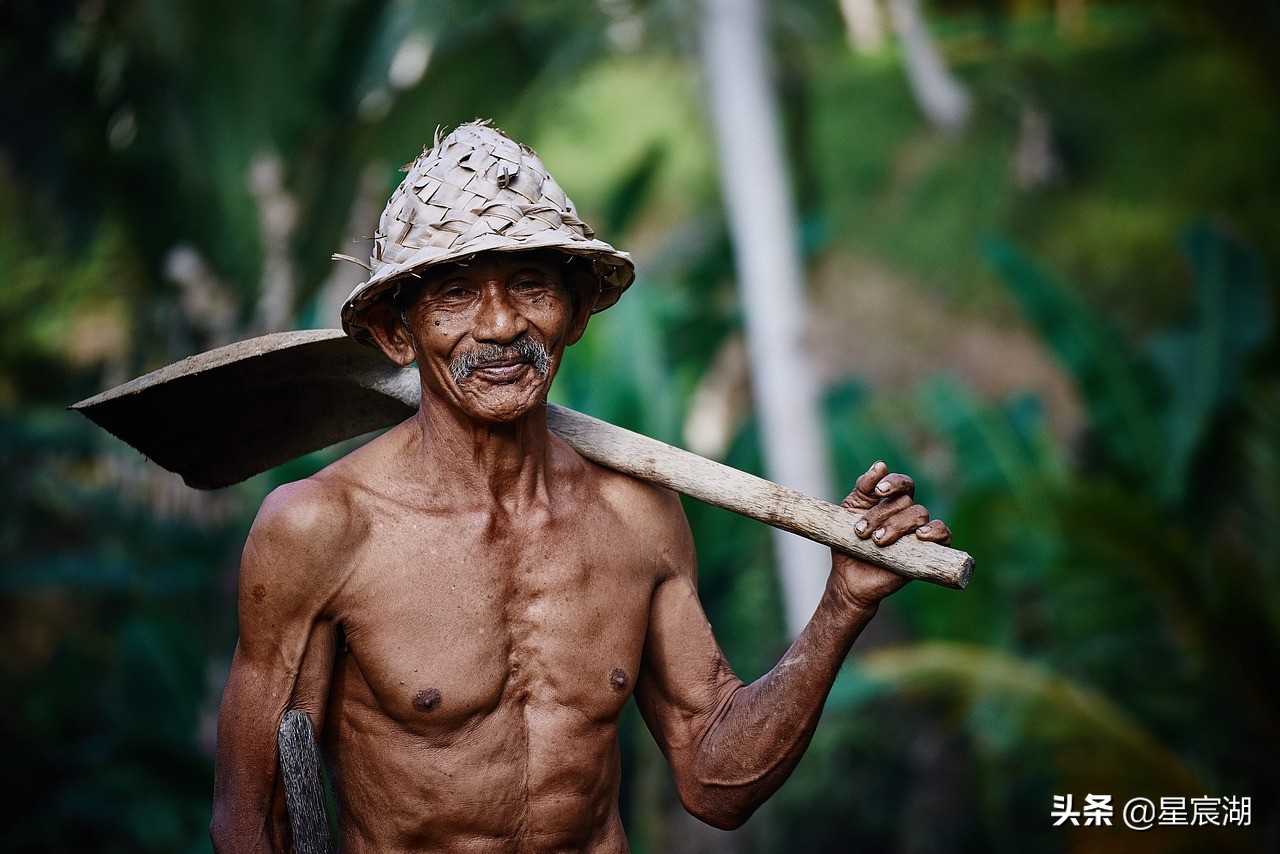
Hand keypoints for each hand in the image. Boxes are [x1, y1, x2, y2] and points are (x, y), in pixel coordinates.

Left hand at [828, 461, 951, 610]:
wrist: (849, 578)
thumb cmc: (849, 542)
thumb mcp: (849, 511)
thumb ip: (863, 488)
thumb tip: (880, 465)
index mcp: (890, 502)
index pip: (902, 483)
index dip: (894, 482)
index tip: (878, 491)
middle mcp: (907, 514)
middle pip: (906, 502)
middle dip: (881, 515)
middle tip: (861, 532)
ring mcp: (918, 533)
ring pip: (919, 515)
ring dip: (897, 525)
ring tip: (878, 541)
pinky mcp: (928, 551)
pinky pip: (943, 534)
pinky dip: (935, 531)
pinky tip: (920, 536)